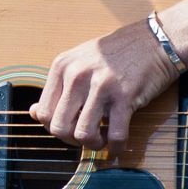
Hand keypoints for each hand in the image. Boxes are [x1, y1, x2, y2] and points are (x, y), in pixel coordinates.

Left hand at [28, 19, 179, 151]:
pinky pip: (115, 135)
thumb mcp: (78, 62)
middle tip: (85, 136)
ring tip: (101, 140)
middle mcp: (77, 75)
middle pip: (59, 127)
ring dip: (93, 145)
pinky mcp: (125, 96)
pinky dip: (116, 148)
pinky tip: (118, 145)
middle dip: (71, 140)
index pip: (43, 113)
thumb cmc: (115, 54)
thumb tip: (34, 113)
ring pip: (83, 135)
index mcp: (61, 67)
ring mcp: (101, 86)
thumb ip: (57, 87)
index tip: (70, 127)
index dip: (55, 128)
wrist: (153, 40)